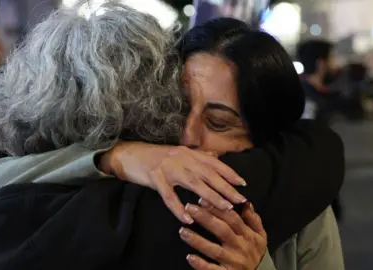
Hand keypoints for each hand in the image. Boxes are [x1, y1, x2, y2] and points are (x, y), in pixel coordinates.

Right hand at [100, 141, 246, 223]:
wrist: (129, 154)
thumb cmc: (155, 155)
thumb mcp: (178, 152)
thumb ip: (196, 155)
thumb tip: (214, 156)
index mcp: (188, 153)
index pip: (213, 163)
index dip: (229, 173)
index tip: (242, 184)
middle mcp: (181, 158)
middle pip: (208, 174)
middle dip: (226, 188)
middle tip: (240, 200)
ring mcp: (168, 168)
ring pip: (194, 184)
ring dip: (210, 197)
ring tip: (224, 208)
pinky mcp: (155, 178)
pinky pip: (169, 196)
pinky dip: (178, 208)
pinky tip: (187, 219)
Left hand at [180, 200, 266, 269]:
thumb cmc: (255, 253)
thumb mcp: (260, 236)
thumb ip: (253, 220)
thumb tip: (246, 202)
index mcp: (247, 235)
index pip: (232, 218)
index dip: (217, 208)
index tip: (202, 199)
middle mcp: (240, 247)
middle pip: (222, 230)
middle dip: (205, 218)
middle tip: (189, 208)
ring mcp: (233, 261)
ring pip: (215, 250)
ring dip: (198, 241)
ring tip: (183, 231)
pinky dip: (201, 264)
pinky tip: (190, 257)